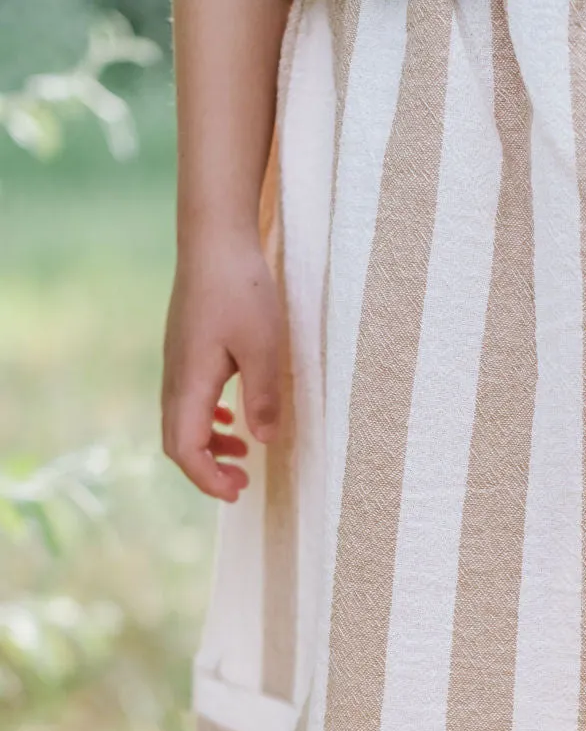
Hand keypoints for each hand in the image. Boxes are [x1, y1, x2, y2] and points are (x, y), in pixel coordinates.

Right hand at [162, 235, 281, 501]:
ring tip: (244, 457)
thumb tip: (264, 441)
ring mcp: (177, 364)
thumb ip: (263, 396)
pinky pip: (188, 401)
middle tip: (242, 485)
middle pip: (176, 442)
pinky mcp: (185, 352)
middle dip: (206, 472)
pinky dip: (208, 422)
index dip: (208, 479)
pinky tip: (233, 420)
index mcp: (190, 382)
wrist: (214, 239)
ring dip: (208, 447)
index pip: (185, 448)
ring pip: (181, 422)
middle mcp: (175, 377)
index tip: (238, 492)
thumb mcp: (263, 345)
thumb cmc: (240, 288)